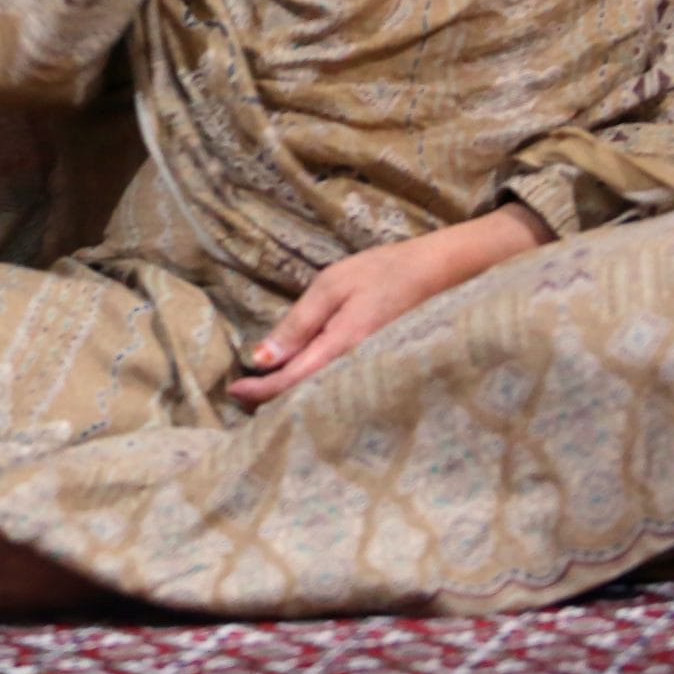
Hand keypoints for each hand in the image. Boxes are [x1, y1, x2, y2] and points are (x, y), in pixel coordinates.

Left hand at [227, 206, 548, 406]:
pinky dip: (315, 389)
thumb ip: (298, 323)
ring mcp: (370, 373)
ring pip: (322, 396)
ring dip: (292, 397)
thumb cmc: (383, 273)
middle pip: (306, 399)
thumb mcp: (332, 286)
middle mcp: (356, 370)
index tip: (232, 390)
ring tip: (262, 392)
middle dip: (272, 400)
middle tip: (240, 395)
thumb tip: (261, 357)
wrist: (440, 273)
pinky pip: (340, 388)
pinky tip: (302, 383)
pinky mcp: (378, 369)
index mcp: (342, 347)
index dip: (260, 391)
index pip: (292, 381)